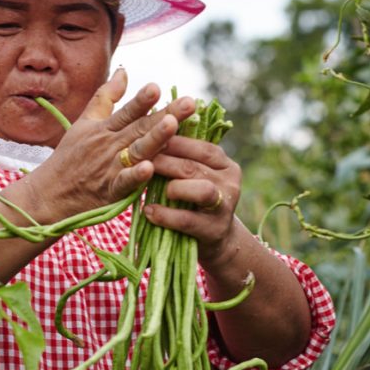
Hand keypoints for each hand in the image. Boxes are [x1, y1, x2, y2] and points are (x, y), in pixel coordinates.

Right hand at [27, 69, 195, 220]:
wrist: (48, 194)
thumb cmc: (69, 158)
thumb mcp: (84, 123)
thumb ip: (106, 97)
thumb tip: (124, 71)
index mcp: (104, 129)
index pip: (128, 111)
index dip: (143, 99)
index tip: (159, 86)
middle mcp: (109, 145)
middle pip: (141, 128)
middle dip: (167, 114)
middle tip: (190, 102)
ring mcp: (110, 168)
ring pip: (137, 151)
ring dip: (155, 138)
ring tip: (172, 125)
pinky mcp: (109, 191)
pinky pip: (124, 182)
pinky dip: (135, 176)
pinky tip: (149, 168)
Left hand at [142, 135, 242, 264]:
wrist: (214, 238)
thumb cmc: (195, 201)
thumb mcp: (195, 176)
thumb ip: (182, 158)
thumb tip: (153, 131)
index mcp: (225, 163)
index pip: (200, 146)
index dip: (173, 141)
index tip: (148, 136)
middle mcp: (230, 182)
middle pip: (194, 167)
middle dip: (164, 162)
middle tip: (140, 159)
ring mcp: (224, 206)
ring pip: (201, 190)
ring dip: (173, 187)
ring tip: (151, 186)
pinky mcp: (214, 229)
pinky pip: (187, 220)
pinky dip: (165, 215)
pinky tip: (149, 211)